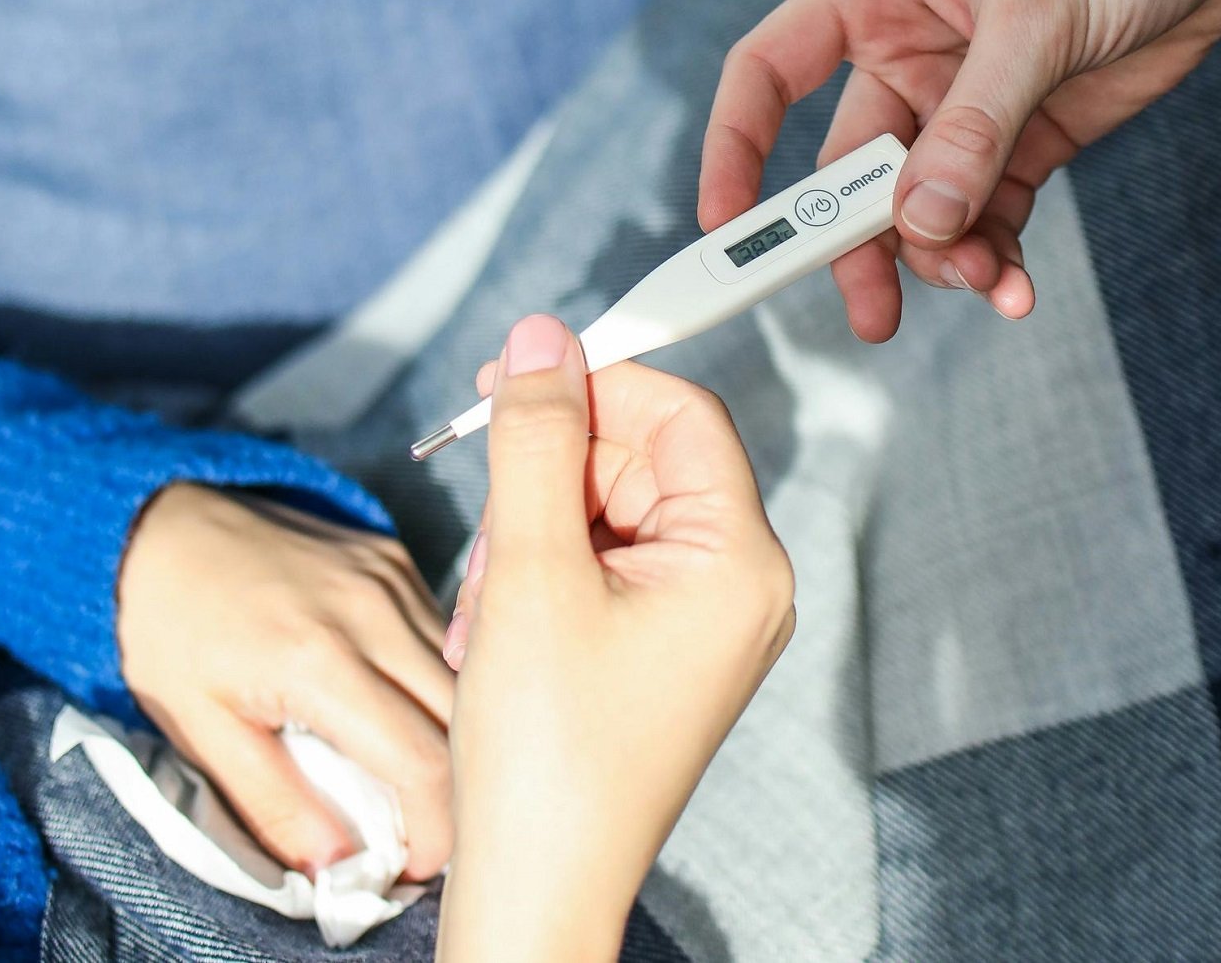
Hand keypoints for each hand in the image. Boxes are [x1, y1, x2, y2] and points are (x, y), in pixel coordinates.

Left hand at [116, 484, 453, 877]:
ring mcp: (389, 576)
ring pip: (465, 672)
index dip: (434, 831)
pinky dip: (439, 680)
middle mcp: (371, 610)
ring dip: (455, 731)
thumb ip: (274, 804)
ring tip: (416, 772)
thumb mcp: (201, 731)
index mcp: (319, 660)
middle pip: (462, 718)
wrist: (158, 528)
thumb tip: (339, 868)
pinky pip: (444, 632)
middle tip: (423, 828)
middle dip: (457, 787)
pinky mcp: (393, 557)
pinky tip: (405, 706)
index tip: (412, 866)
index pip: (422, 762)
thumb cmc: (170, 634)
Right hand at [436, 315, 794, 961]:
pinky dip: (536, 572)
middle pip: (639, 459)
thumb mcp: (530, 569)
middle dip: (549, 473)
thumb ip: (537, 439)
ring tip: (488, 603)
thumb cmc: (547, 750)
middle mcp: (733, 585)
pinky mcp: (655, 644)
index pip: (682, 415)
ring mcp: (695, 619)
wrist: (535, 883)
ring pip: (604, 509)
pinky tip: (496, 622)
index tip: (514, 379)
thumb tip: (544, 337)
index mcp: (738, 561)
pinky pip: (597, 562)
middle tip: (482, 504)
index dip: (597, 384)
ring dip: (529, 529)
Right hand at [700, 0, 1220, 340]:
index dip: (734, 147)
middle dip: (857, 243)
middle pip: (846, 168)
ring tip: (991, 281)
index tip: (727, 224)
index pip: (766, 73)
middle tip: (872, 312)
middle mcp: (903, 51)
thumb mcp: (1040, 17)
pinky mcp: (1018, 138)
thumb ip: (974, 125)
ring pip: (916, 204)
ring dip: (942, 255)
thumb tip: (919, 224)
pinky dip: (993, 254)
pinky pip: (982, 213)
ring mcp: (960, 101)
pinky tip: (1014, 283)